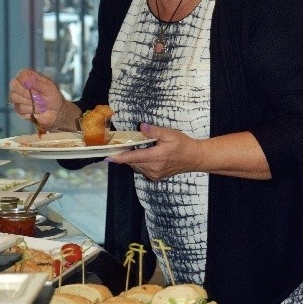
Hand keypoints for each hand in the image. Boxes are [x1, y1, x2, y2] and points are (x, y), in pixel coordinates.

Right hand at [8, 69, 66, 130]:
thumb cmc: (53, 97)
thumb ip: (39, 84)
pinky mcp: (17, 108)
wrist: (55, 112)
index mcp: (28, 76)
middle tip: (38, 97)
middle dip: (27, 94)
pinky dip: (29, 110)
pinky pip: (19, 109)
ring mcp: (17, 96)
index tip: (36, 89)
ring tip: (39, 103)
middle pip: (14, 85)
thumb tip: (26, 81)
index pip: (21, 75)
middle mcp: (20, 84)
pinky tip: (35, 110)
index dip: (27, 83)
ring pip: (15, 98)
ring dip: (30, 103)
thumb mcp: (50, 89)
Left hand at [109, 122, 270, 180]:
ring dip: (133, 158)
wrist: (194, 158)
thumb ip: (154, 131)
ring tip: (135, 148)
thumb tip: (142, 127)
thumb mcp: (170, 134)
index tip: (108, 157)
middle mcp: (153, 168)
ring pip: (137, 166)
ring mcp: (154, 174)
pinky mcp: (156, 176)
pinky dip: (140, 162)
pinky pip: (142, 169)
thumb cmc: (182, 144)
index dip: (120, 157)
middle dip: (125, 154)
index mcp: (156, 157)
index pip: (133, 157)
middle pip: (133, 162)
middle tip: (118, 146)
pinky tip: (146, 154)